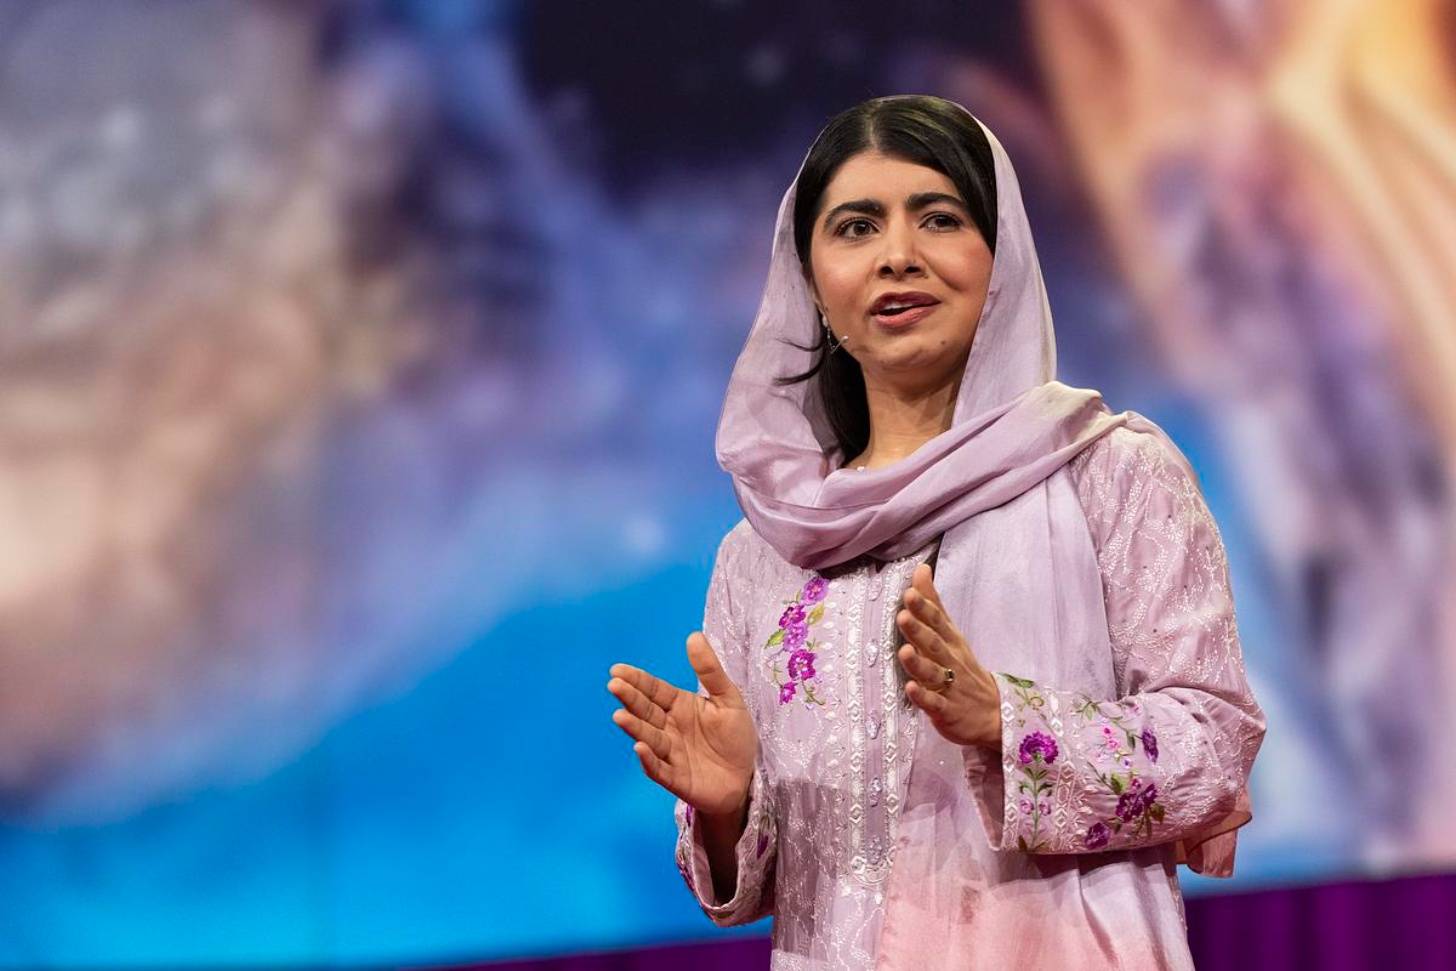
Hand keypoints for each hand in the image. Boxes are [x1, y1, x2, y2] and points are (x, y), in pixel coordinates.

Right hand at [607, 631, 759, 817]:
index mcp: (679, 706)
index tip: (617, 670)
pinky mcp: (676, 778)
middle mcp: (669, 728)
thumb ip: (710, 671)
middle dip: (630, 699)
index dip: (637, 680)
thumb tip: (693, 636)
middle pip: (646, 711)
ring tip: (620, 716)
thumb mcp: (728, 699)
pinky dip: (648, 759)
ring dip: (634, 727)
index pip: (654, 690)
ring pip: (648, 737)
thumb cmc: (735, 738)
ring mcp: (670, 753)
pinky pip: (659, 769)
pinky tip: (640, 748)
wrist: (746, 778)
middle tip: (614, 685)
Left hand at [896, 562, 1001, 750]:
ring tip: (904, 651)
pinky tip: (910, 689)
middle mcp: (950, 661)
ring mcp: (950, 686)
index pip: (938, 622)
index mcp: (951, 642)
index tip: (910, 593)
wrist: (993, 713)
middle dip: (919, 630)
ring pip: (933, 672)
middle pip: (934, 644)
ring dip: (918, 662)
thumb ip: (933, 603)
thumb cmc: (962, 668)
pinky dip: (922, 697)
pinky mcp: (946, 710)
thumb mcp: (950, 634)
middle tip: (904, 614)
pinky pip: (934, 703)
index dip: (924, 608)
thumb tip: (921, 570)